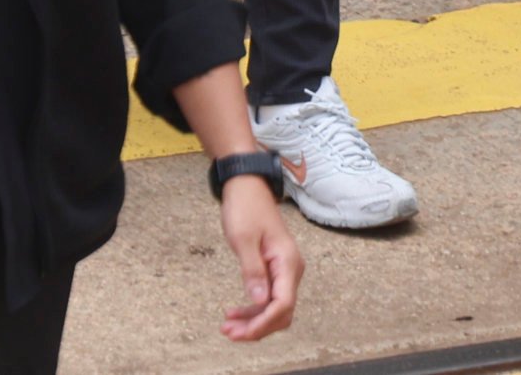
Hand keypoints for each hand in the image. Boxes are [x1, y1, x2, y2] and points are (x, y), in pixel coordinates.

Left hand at [219, 177, 304, 340]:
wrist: (246, 187)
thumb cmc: (245, 207)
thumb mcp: (243, 239)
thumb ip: (252, 270)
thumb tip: (259, 301)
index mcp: (287, 263)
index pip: (282, 304)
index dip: (264, 322)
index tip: (242, 332)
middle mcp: (291, 270)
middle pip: (281, 311)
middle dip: (258, 327)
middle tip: (230, 333)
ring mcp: (284, 271)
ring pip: (274, 307)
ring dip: (254, 320)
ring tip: (228, 328)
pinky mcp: (275, 270)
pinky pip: (268, 297)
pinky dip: (254, 308)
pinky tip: (236, 313)